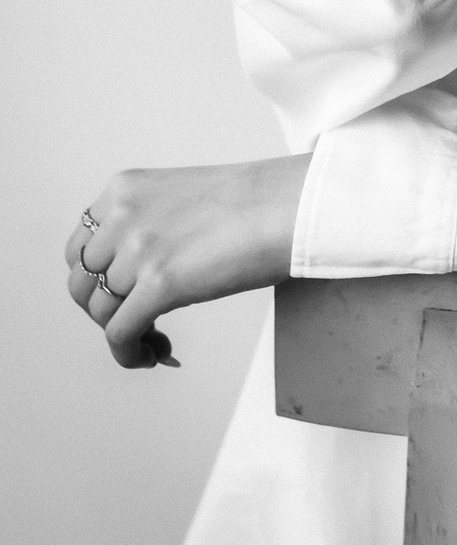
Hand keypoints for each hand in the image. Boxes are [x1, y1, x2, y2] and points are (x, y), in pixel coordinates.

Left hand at [64, 155, 310, 369]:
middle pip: (82, 282)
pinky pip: (120, 333)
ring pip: (101, 311)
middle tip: (137, 320)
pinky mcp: (160, 284)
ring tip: (156, 339)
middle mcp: (121, 216)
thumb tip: (136, 277)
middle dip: (104, 308)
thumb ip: (147, 224)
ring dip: (124, 333)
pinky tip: (155, 354)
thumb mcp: (180, 196)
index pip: (80, 246)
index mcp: (123, 189)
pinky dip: (130, 353)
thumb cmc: (254, 203)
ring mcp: (138, 249)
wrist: (289, 205)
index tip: (121, 294)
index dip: (97, 279)